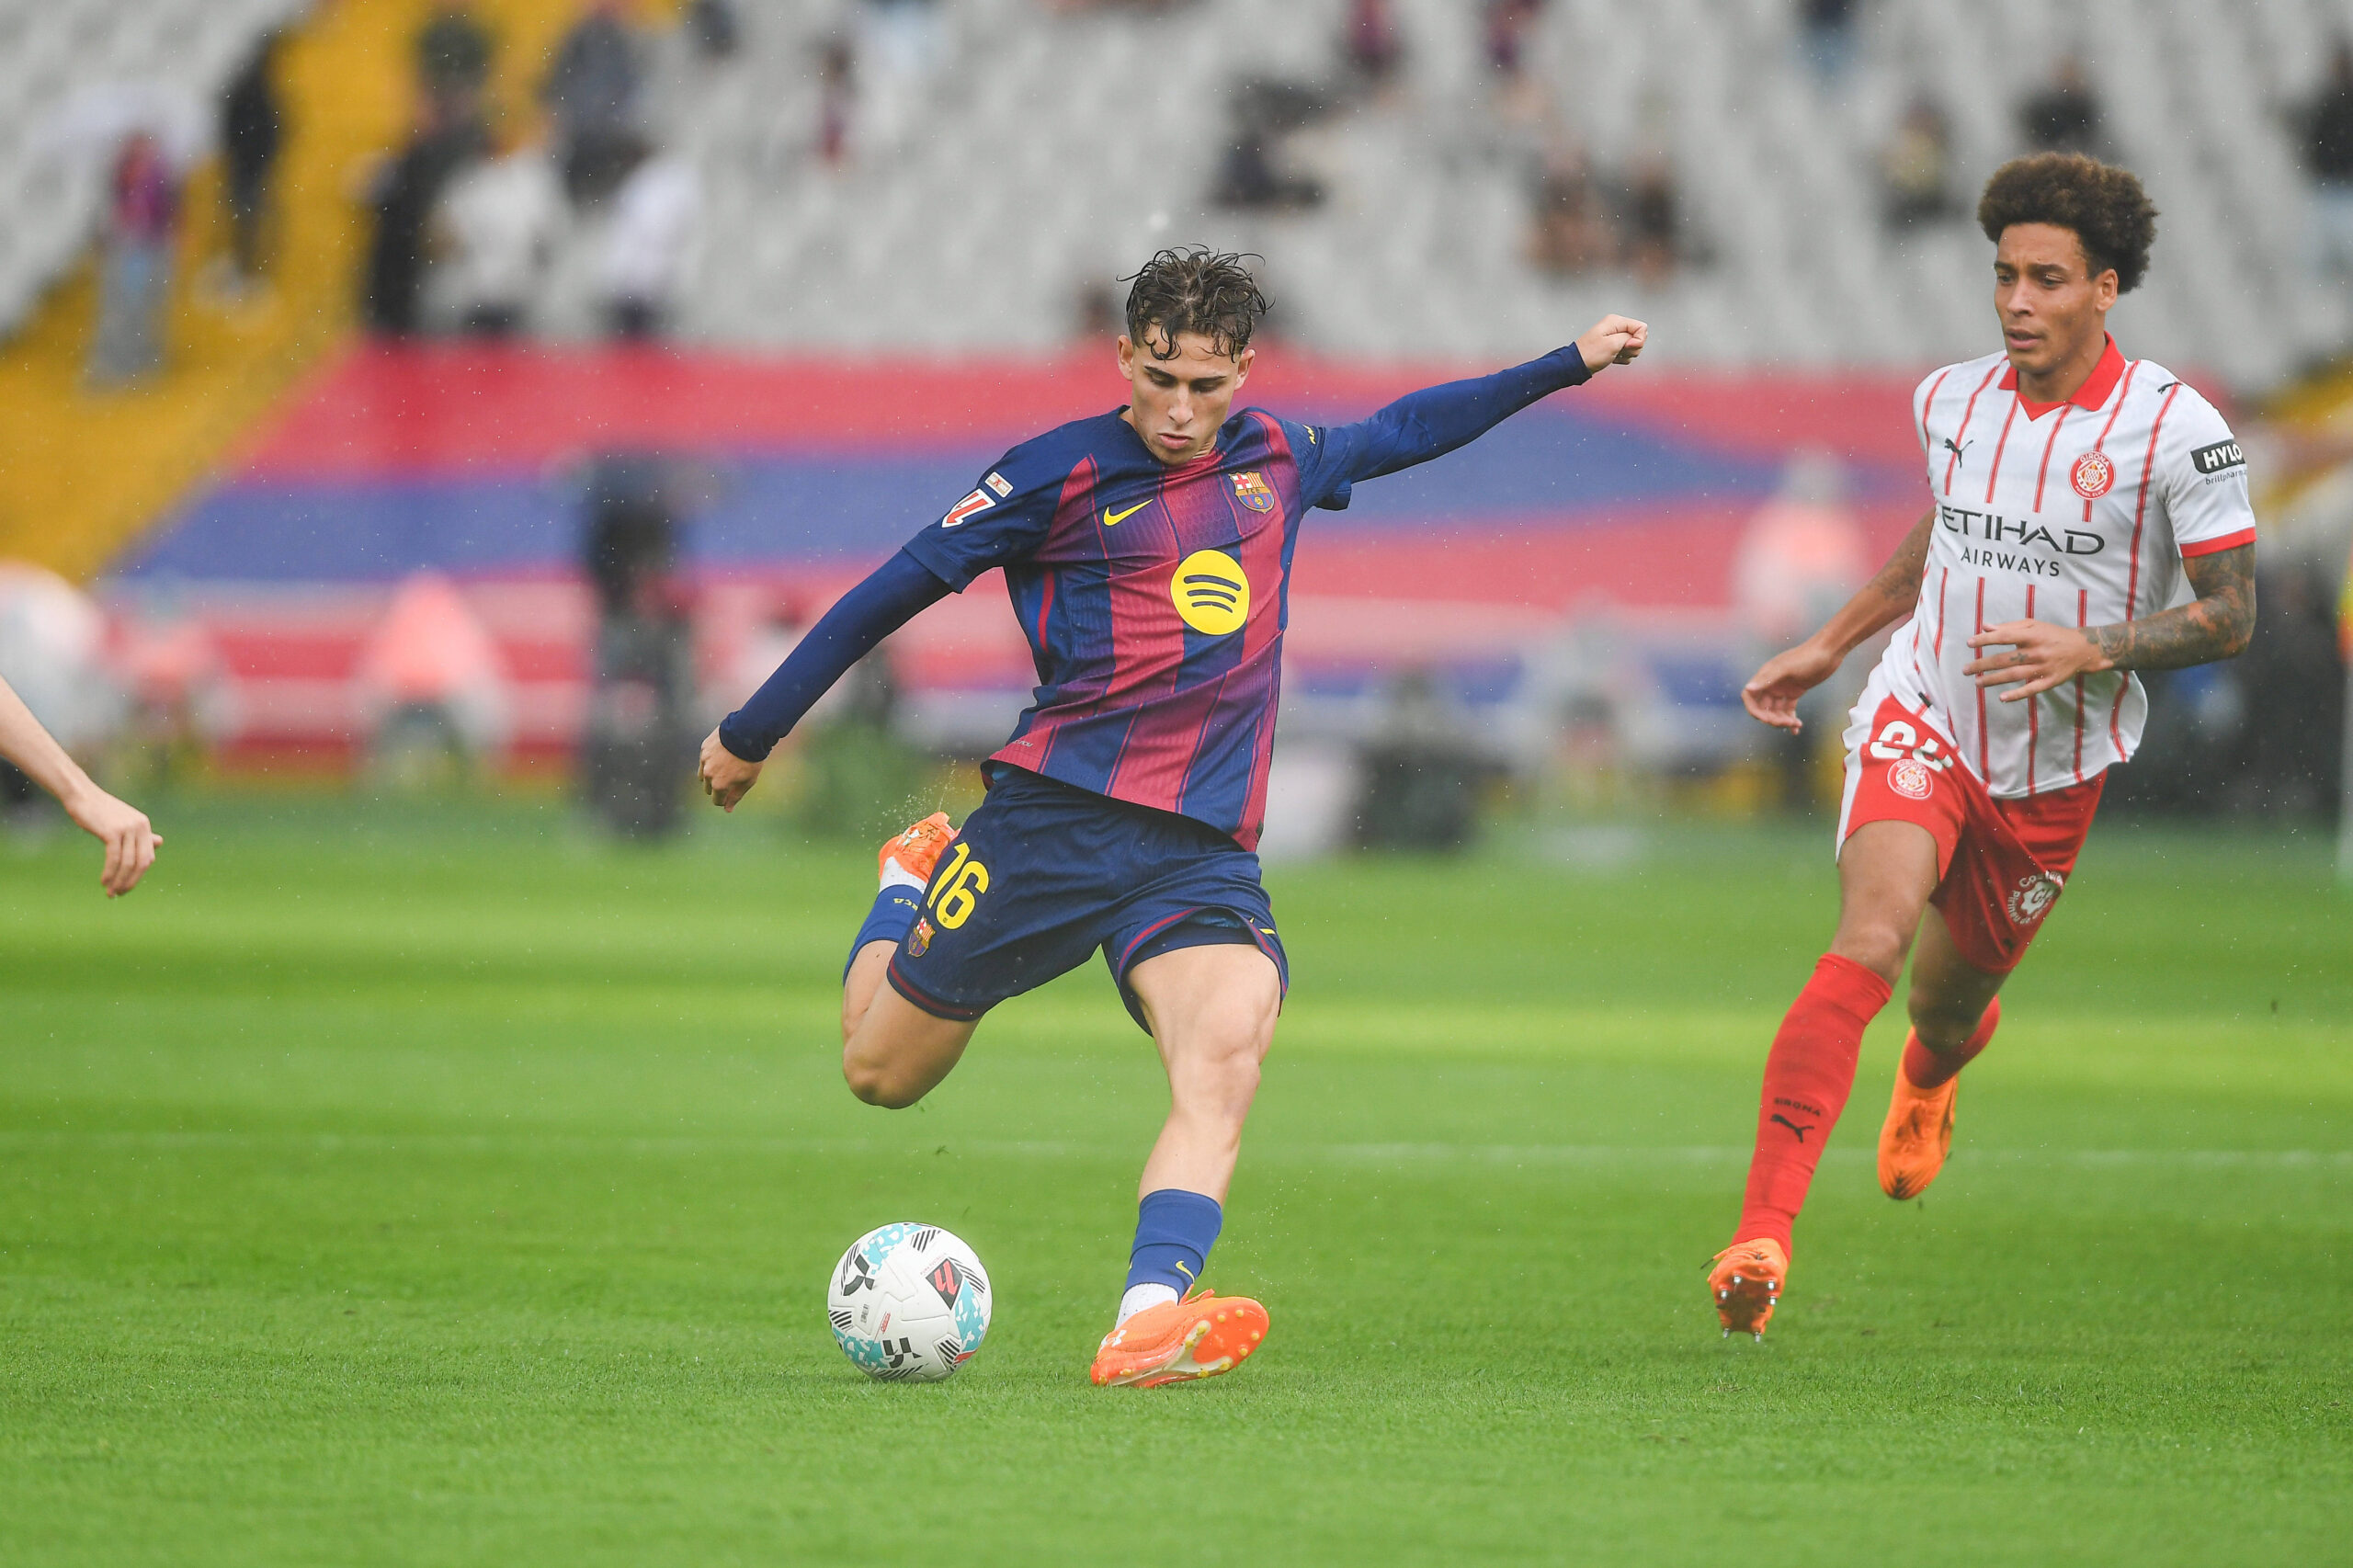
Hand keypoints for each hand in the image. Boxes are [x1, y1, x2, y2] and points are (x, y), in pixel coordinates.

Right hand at [61, 783, 159, 895]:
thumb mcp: (125, 822)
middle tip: (119, 894)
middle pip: (142, 863)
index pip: (147, 858)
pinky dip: (110, 873)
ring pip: (128, 864)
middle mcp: (140, 827)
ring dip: (119, 881)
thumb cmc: (100, 811)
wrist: (81, 796)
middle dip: (131, 882)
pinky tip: (104, 881)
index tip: (126, 886)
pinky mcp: (112, 832)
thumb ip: (141, 835)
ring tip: (110, 892)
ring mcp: (127, 829)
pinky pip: (115, 859)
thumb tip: (159, 843)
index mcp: (144, 826)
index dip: (138, 875)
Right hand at [699, 726, 763, 811]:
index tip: (730, 794)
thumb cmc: (750, 759)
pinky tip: (722, 756)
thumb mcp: (748, 781)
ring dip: (711, 775)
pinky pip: (704, 760)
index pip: (717, 800)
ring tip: (724, 768)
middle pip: (708, 789)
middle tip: (728, 780)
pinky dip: (711, 761)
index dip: (724, 799)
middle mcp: (708, 774)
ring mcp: (704, 760)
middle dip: (717, 787)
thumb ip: (736, 796)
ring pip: (703, 774)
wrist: (748, 734)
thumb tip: (728, 809)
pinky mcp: (704, 748)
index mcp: (719, 785)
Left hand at [1575, 314, 1648, 372]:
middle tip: (1618, 351)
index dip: (1638, 339)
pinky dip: (1622, 358)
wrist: (1577, 365)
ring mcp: (1616, 337)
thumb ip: (1630, 338)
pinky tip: (1612, 359)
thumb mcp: (1613, 344)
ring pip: (1634, 346)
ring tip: (1613, 355)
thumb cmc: (1590, 354)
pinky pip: (1627, 353)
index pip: (1641, 327)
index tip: (1625, 346)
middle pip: (1638, 337)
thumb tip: (1639, 338)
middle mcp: (1617, 327)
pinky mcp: (1614, 346)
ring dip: (1627, 354)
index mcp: (1616, 321)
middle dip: (1632, 347)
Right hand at [1741, 639, 1843, 731]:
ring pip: (1776, 710)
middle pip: (1763, 707)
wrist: (1828, 652)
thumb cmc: (1807, 657)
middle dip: (1772, 718)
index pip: (1749, 696)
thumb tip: (1749, 688)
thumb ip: (1767, 679)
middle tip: (1786, 723)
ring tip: (1795, 724)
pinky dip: (1791, 719)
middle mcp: (1772, 683)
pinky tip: (1796, 728)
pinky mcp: (1795, 691)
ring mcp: (1783, 688)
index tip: (1765, 719)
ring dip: (1783, 720)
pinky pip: (1788, 708)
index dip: (1753, 709)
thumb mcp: (1786, 669)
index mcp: (1765, 676)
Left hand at [1963, 620, 2111, 701]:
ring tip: (1976, 682)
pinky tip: (2002, 698)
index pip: (2005, 637)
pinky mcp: (2050, 681)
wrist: (2082, 649)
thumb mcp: (2033, 625)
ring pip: (2014, 675)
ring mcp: (2043, 668)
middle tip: (1965, 670)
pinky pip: (2031, 689)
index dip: (1986, 640)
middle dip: (1983, 665)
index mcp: (2032, 635)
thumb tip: (1985, 627)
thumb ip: (2009, 627)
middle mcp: (2037, 651)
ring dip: (1993, 680)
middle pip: (2005, 659)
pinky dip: (2017, 694)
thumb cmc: (2052, 635)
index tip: (1969, 644)